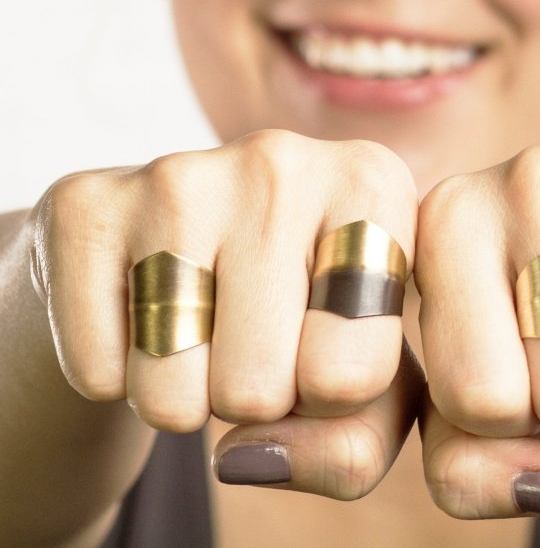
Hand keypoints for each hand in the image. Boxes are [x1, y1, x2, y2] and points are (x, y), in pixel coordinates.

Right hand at [31, 130, 422, 498]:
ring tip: (200, 326)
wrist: (174, 250)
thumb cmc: (300, 316)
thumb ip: (354, 443)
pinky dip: (114, 376)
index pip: (350, 376)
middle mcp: (281, 159)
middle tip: (251, 337)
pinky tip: (137, 311)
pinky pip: (99, 373)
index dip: (327, 399)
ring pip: (173, 392)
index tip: (321, 345)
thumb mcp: (370, 379)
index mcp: (374, 182)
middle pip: (257, 391)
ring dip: (183, 397)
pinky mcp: (87, 205)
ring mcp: (179, 174)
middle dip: (253, 399)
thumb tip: (250, 458)